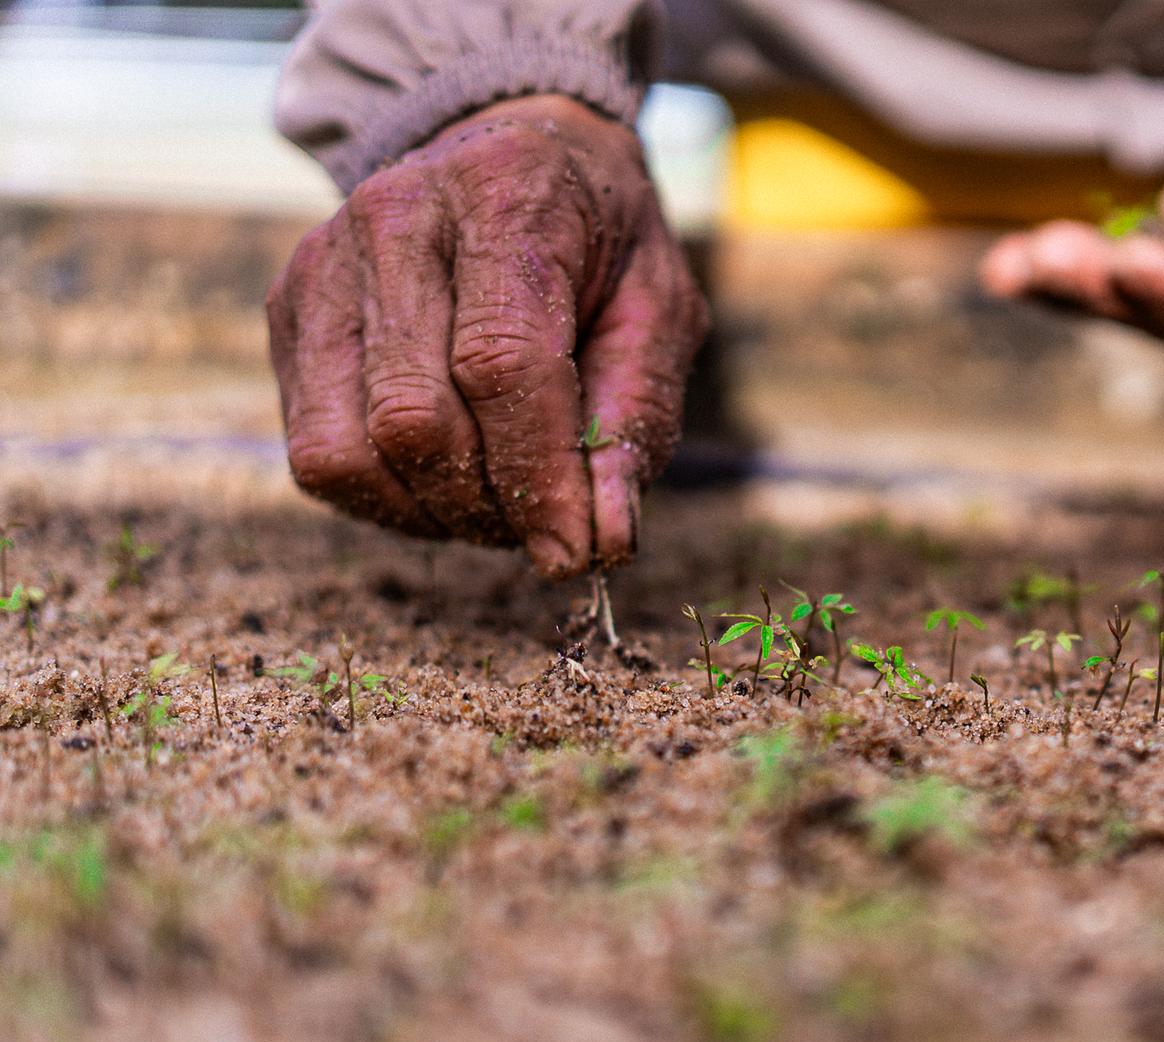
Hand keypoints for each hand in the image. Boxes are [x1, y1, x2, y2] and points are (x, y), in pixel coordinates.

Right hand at [267, 94, 708, 578]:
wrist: (512, 154)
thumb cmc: (601, 242)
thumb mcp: (659, 308)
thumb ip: (637, 418)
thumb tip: (602, 541)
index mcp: (504, 197)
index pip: (500, 365)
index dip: (538, 477)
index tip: (575, 551)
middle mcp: (395, 218)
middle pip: (415, 419)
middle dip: (490, 504)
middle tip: (548, 523)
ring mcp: (324, 264)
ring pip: (350, 451)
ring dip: (434, 513)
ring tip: (501, 499)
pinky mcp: (290, 311)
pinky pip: (317, 454)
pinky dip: (388, 498)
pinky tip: (448, 477)